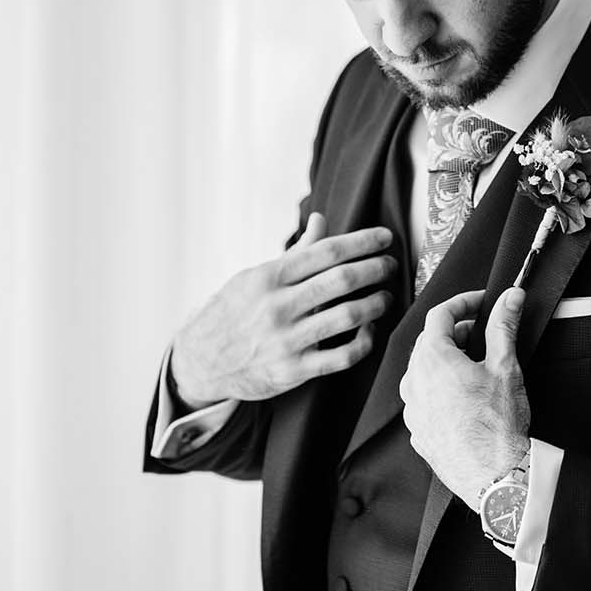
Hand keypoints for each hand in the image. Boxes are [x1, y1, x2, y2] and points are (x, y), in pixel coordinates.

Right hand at [169, 212, 396, 404]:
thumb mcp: (254, 278)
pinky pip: (342, 357)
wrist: (200, 361)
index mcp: (268, 277)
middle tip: (390, 265)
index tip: (384, 238)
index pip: (325, 252)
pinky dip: (364, 342)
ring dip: (375, 303)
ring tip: (385, 296)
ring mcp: (286, 340)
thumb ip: (294, 253)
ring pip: (347, 317)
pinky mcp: (293, 371)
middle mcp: (277, 307)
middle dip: (375, 269)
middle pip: (341, 280)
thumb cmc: (232, 314)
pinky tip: (369, 330)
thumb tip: (321, 220)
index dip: (361, 242)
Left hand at [399, 287, 530, 509]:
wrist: (494, 476)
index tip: (480, 303)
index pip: (439, 314)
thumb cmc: (498, 428)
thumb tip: (510, 299)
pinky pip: (424, 399)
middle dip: (455, 331)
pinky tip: (464, 398)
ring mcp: (413, 409)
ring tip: (474, 368)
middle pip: (429, 342)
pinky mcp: (418, 431)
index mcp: (433, 360)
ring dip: (446, 361)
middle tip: (481, 334)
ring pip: (423, 371)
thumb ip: (504, 326)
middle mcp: (414, 382)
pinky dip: (441, 389)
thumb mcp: (505, 367)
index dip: (463, 302)